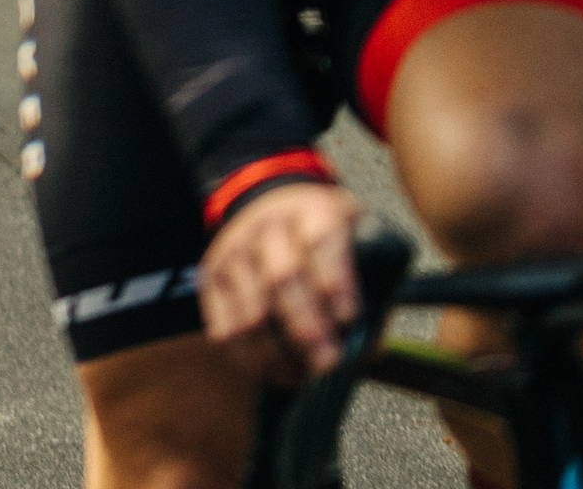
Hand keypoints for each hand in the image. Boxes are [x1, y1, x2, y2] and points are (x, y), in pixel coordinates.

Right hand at [200, 182, 364, 385]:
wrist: (270, 207)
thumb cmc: (323, 239)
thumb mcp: (357, 240)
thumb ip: (370, 287)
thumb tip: (364, 347)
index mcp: (311, 211)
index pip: (320, 240)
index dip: (334, 280)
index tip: (349, 318)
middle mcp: (268, 226)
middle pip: (281, 277)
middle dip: (305, 326)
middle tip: (327, 363)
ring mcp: (234, 251)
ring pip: (250, 309)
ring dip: (276, 351)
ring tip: (302, 375)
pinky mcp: (212, 276)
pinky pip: (223, 326)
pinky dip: (247, 357)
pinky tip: (273, 370)